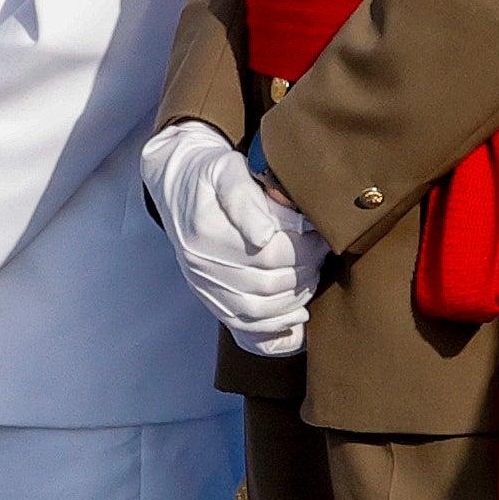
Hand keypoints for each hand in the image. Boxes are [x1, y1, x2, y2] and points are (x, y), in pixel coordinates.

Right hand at [144, 120, 315, 357]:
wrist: (177, 186)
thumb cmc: (211, 176)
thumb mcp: (228, 171)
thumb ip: (246, 199)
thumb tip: (264, 237)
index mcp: (205, 233)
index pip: (270, 255)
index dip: (305, 249)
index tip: (321, 236)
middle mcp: (199, 264)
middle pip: (268, 283)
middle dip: (305, 271)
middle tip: (321, 254)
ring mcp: (202, 285)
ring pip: (259, 310)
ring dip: (294, 299)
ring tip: (311, 277)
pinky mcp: (208, 297)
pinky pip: (243, 325)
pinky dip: (273, 328)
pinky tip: (296, 316)